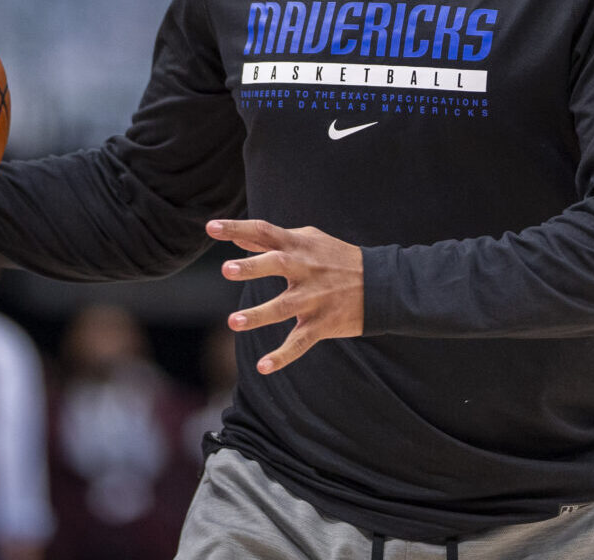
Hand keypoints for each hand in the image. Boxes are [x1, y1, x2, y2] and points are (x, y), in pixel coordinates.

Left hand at [208, 219, 363, 374]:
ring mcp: (314, 298)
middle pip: (277, 264)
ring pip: (283, 307)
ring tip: (233, 322)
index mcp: (299, 245)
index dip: (236, 228)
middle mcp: (306, 269)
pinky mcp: (322, 323)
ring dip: (258, 315)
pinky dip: (282, 356)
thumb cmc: (337, 258)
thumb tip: (236, 237)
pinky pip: (300, 342)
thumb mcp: (308, 241)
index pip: (264, 231)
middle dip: (252, 266)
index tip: (211, 227)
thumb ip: (270, 240)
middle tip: (226, 269)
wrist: (382, 284)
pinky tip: (263, 367)